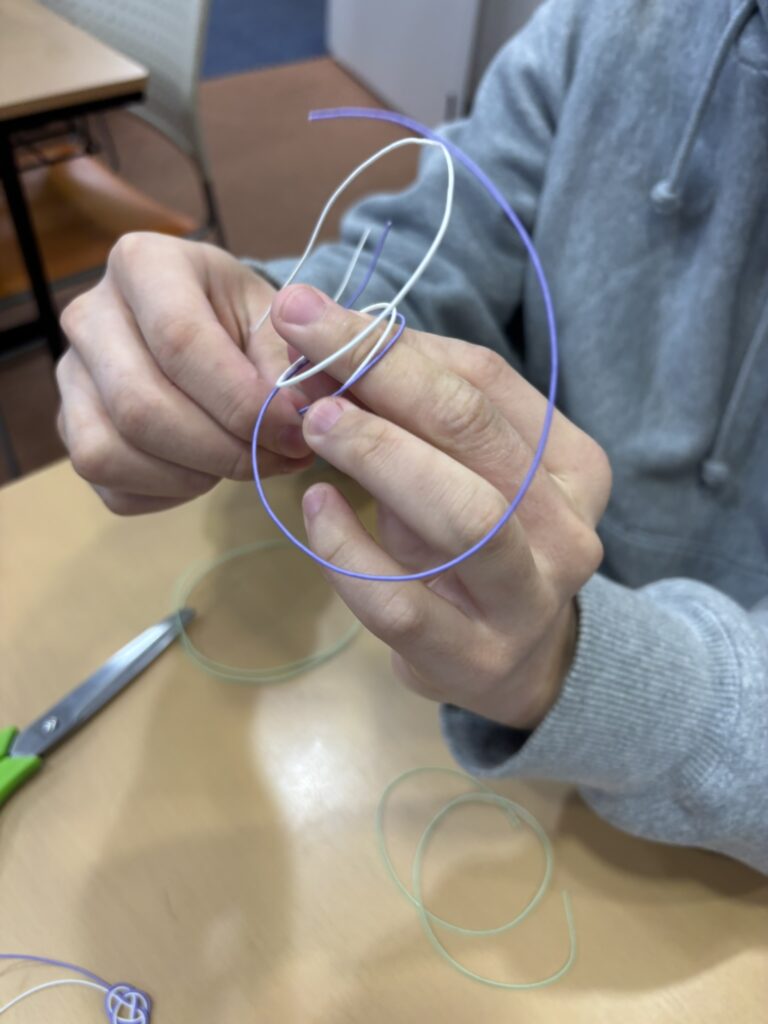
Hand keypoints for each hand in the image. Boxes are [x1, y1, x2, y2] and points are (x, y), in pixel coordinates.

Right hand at [56, 233, 313, 514]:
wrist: (213, 328)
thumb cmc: (246, 320)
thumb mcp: (281, 321)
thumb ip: (297, 362)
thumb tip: (300, 415)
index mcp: (143, 263)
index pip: (180, 341)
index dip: (241, 401)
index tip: (293, 432)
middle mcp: (89, 315)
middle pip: (139, 405)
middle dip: (221, 450)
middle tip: (278, 460)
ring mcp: (70, 376)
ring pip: (110, 452)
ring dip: (192, 475)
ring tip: (245, 463)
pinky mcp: (72, 429)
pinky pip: (110, 486)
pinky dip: (168, 494)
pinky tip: (207, 471)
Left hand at [270, 285, 611, 728]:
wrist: (512, 663)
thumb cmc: (476, 548)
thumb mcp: (456, 470)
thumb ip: (406, 411)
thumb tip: (318, 344)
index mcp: (573, 463)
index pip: (484, 380)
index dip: (392, 342)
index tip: (311, 311)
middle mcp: (568, 528)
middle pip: (474, 432)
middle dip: (380, 374)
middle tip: (298, 336)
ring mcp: (528, 600)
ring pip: (464, 516)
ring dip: (380, 455)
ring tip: (313, 418)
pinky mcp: (474, 659)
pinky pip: (404, 606)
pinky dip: (351, 554)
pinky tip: (315, 509)